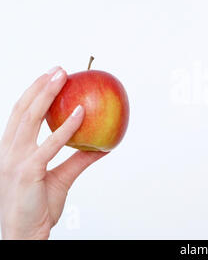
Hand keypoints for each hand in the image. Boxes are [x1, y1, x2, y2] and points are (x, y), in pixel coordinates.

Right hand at [0, 66, 107, 238]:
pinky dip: (67, 127)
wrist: (25, 235)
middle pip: (23, 110)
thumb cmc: (37, 207)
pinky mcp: (28, 172)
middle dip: (40, 86)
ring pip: (31, 120)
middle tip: (60, 69)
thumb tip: (101, 146)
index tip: (51, 76)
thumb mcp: (61, 178)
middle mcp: (10, 152)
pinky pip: (51, 145)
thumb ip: (78, 160)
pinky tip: (81, 113)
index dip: (34, 92)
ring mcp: (16, 160)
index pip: (21, 114)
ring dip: (48, 95)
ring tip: (64, 78)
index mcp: (12, 151)